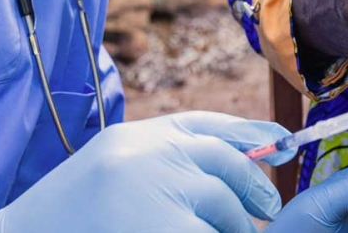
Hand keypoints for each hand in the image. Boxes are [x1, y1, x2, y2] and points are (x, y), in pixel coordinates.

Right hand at [0, 112, 291, 232]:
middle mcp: (147, 157)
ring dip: (236, 229)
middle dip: (252, 191)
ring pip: (225, 211)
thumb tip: (244, 155)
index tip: (282, 144)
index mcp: (134, 139)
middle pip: (225, 165)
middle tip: (267, 213)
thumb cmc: (66, 220)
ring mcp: (155, 196)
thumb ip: (165, 160)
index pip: (205, 125)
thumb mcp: (114, 171)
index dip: (251, 134)